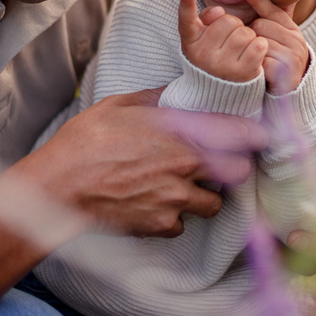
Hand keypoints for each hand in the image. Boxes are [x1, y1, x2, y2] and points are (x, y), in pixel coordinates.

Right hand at [32, 88, 267, 237]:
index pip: (241, 135)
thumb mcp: (121, 105)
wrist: (59, 188)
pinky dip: (174, 217)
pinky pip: (181, 224)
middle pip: (239, 174)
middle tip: (216, 162)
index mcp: (181, 134)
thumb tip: (176, 89)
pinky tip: (154, 203)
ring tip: (180, 185)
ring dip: (203, 196)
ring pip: (212, 204)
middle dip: (233, 168)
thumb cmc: (85, 141)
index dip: (254, 135)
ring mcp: (175, 200)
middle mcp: (186, 169)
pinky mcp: (160, 226)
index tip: (257, 134)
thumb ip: (157, 98)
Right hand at [178, 0, 266, 82]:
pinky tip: (252, 54)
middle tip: (230, 40)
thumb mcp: (203, 37)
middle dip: (235, 26)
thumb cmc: (214, 54)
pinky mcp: (242, 73)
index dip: (186, 3)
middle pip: (229, 21)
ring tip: (240, 49)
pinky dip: (259, 46)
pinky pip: (258, 44)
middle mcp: (202, 55)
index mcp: (190, 42)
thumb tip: (219, 11)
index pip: (186, 20)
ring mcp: (222, 65)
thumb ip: (207, 18)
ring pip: (246, 32)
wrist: (221, 90)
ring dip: (248, 37)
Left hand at [243, 0, 308, 94]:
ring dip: (251, 51)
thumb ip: (266, 21)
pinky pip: (260, 59)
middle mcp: (296, 40)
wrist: (291, 96)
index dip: (259, 0)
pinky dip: (254, 65)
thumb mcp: (275, 41)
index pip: (274, 10)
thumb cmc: (276, 65)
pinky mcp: (286, 70)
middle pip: (261, 26)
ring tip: (254, 60)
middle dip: (251, 35)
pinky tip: (256, 70)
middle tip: (250, 48)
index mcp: (293, 31)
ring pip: (259, 42)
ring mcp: (293, 55)